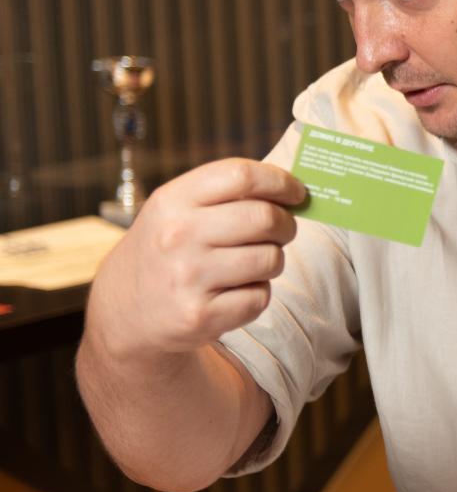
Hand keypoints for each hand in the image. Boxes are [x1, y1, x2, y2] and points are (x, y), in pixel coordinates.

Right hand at [88, 158, 303, 359]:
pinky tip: (234, 292)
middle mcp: (177, 235)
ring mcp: (188, 277)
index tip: (297, 192)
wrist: (123, 312)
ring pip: (270, 259)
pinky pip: (260, 297)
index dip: (280, 181)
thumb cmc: (165, 252)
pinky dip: (257, 295)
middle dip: (286, 225)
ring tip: (251, 264)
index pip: (241, 176)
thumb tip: (294, 189)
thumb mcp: (176, 210)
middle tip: (283, 231)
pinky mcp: (200, 315)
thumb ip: (225, 194)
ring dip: (272, 261)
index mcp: (172, 200)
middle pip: (266, 217)